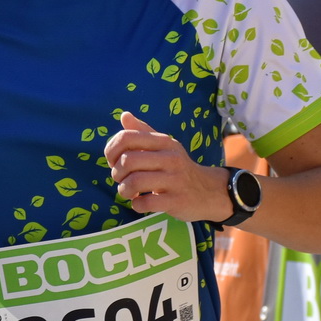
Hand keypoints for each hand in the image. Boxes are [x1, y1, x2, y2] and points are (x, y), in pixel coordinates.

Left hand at [104, 111, 234, 220]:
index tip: (113, 162)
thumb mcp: (164, 146)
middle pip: (127, 160)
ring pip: (135, 182)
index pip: (126, 137)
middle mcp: (170, 158)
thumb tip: (124, 115)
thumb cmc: (177, 168)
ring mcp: (175, 180)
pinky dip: (136, 205)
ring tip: (129, 192)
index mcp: (163, 141)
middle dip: (117, 173)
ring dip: (124, 190)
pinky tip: (140, 203)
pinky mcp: (177, 201)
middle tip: (122, 180)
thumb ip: (143, 131)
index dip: (111, 151)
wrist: (209, 191)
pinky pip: (146, 202)